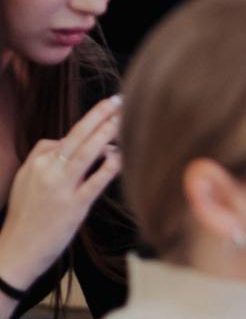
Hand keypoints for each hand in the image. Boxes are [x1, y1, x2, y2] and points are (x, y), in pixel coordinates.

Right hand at [0, 95, 121, 288]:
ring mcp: (61, 188)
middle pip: (76, 136)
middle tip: (118, 100)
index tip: (108, 113)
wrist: (16, 251)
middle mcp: (47, 171)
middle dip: (99, 115)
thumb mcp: (25, 182)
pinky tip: (123, 155)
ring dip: (107, 133)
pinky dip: (111, 165)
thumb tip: (63, 141)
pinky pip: (96, 180)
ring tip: (124, 119)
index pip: (66, 138)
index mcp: (36, 163)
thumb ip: (44, 159)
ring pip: (86, 153)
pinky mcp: (74, 206)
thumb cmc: (25, 217)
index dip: (89, 126)